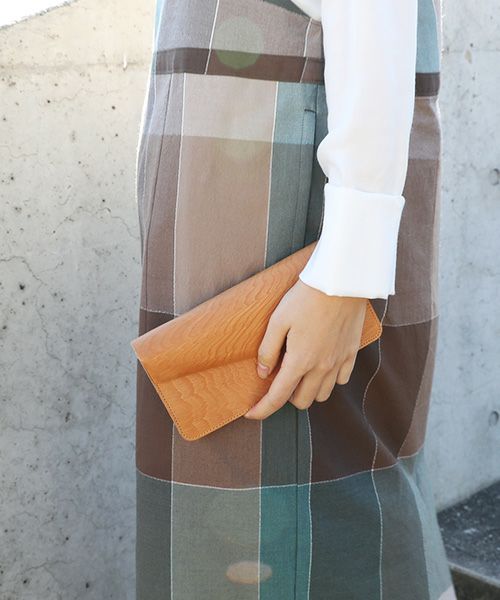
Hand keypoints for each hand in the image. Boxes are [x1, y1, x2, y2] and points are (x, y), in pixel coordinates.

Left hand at [244, 279, 367, 419]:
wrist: (340, 282)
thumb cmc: (305, 298)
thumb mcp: (278, 320)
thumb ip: (268, 349)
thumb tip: (263, 372)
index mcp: (300, 361)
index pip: (277, 398)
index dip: (262, 410)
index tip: (251, 413)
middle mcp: (321, 368)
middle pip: (302, 401)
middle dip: (286, 397)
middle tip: (279, 380)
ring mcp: (339, 362)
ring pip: (322, 394)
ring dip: (308, 390)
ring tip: (300, 373)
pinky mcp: (351, 353)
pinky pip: (341, 380)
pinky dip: (329, 380)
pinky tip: (321, 365)